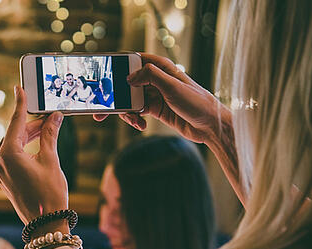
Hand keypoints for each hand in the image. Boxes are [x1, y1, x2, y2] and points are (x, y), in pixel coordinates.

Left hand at [0, 86, 67, 224]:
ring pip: (15, 146)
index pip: (16, 122)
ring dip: (30, 137)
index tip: (20, 88)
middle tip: (50, 115)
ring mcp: (0, 173)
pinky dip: (26, 150)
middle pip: (15, 134)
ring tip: (48, 130)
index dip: (21, 104)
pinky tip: (39, 147)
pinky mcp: (5, 181)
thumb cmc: (49, 194)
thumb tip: (54, 117)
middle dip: (32, 124)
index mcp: (8, 154)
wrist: (45, 225)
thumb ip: (50, 135)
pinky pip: (13, 159)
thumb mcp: (51, 160)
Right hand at [94, 53, 229, 144]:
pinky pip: (137, 112)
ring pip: (130, 100)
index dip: (120, 66)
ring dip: (126, 112)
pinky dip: (135, 119)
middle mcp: (156, 79)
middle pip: (128, 83)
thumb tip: (130, 77)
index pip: (136, 60)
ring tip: (132, 121)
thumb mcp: (172, 87)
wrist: (209, 125)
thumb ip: (151, 76)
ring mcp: (155, 95)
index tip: (106, 75)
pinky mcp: (155, 109)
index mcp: (162, 68)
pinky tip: (140, 126)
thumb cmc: (196, 102)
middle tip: (102, 110)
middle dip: (115, 96)